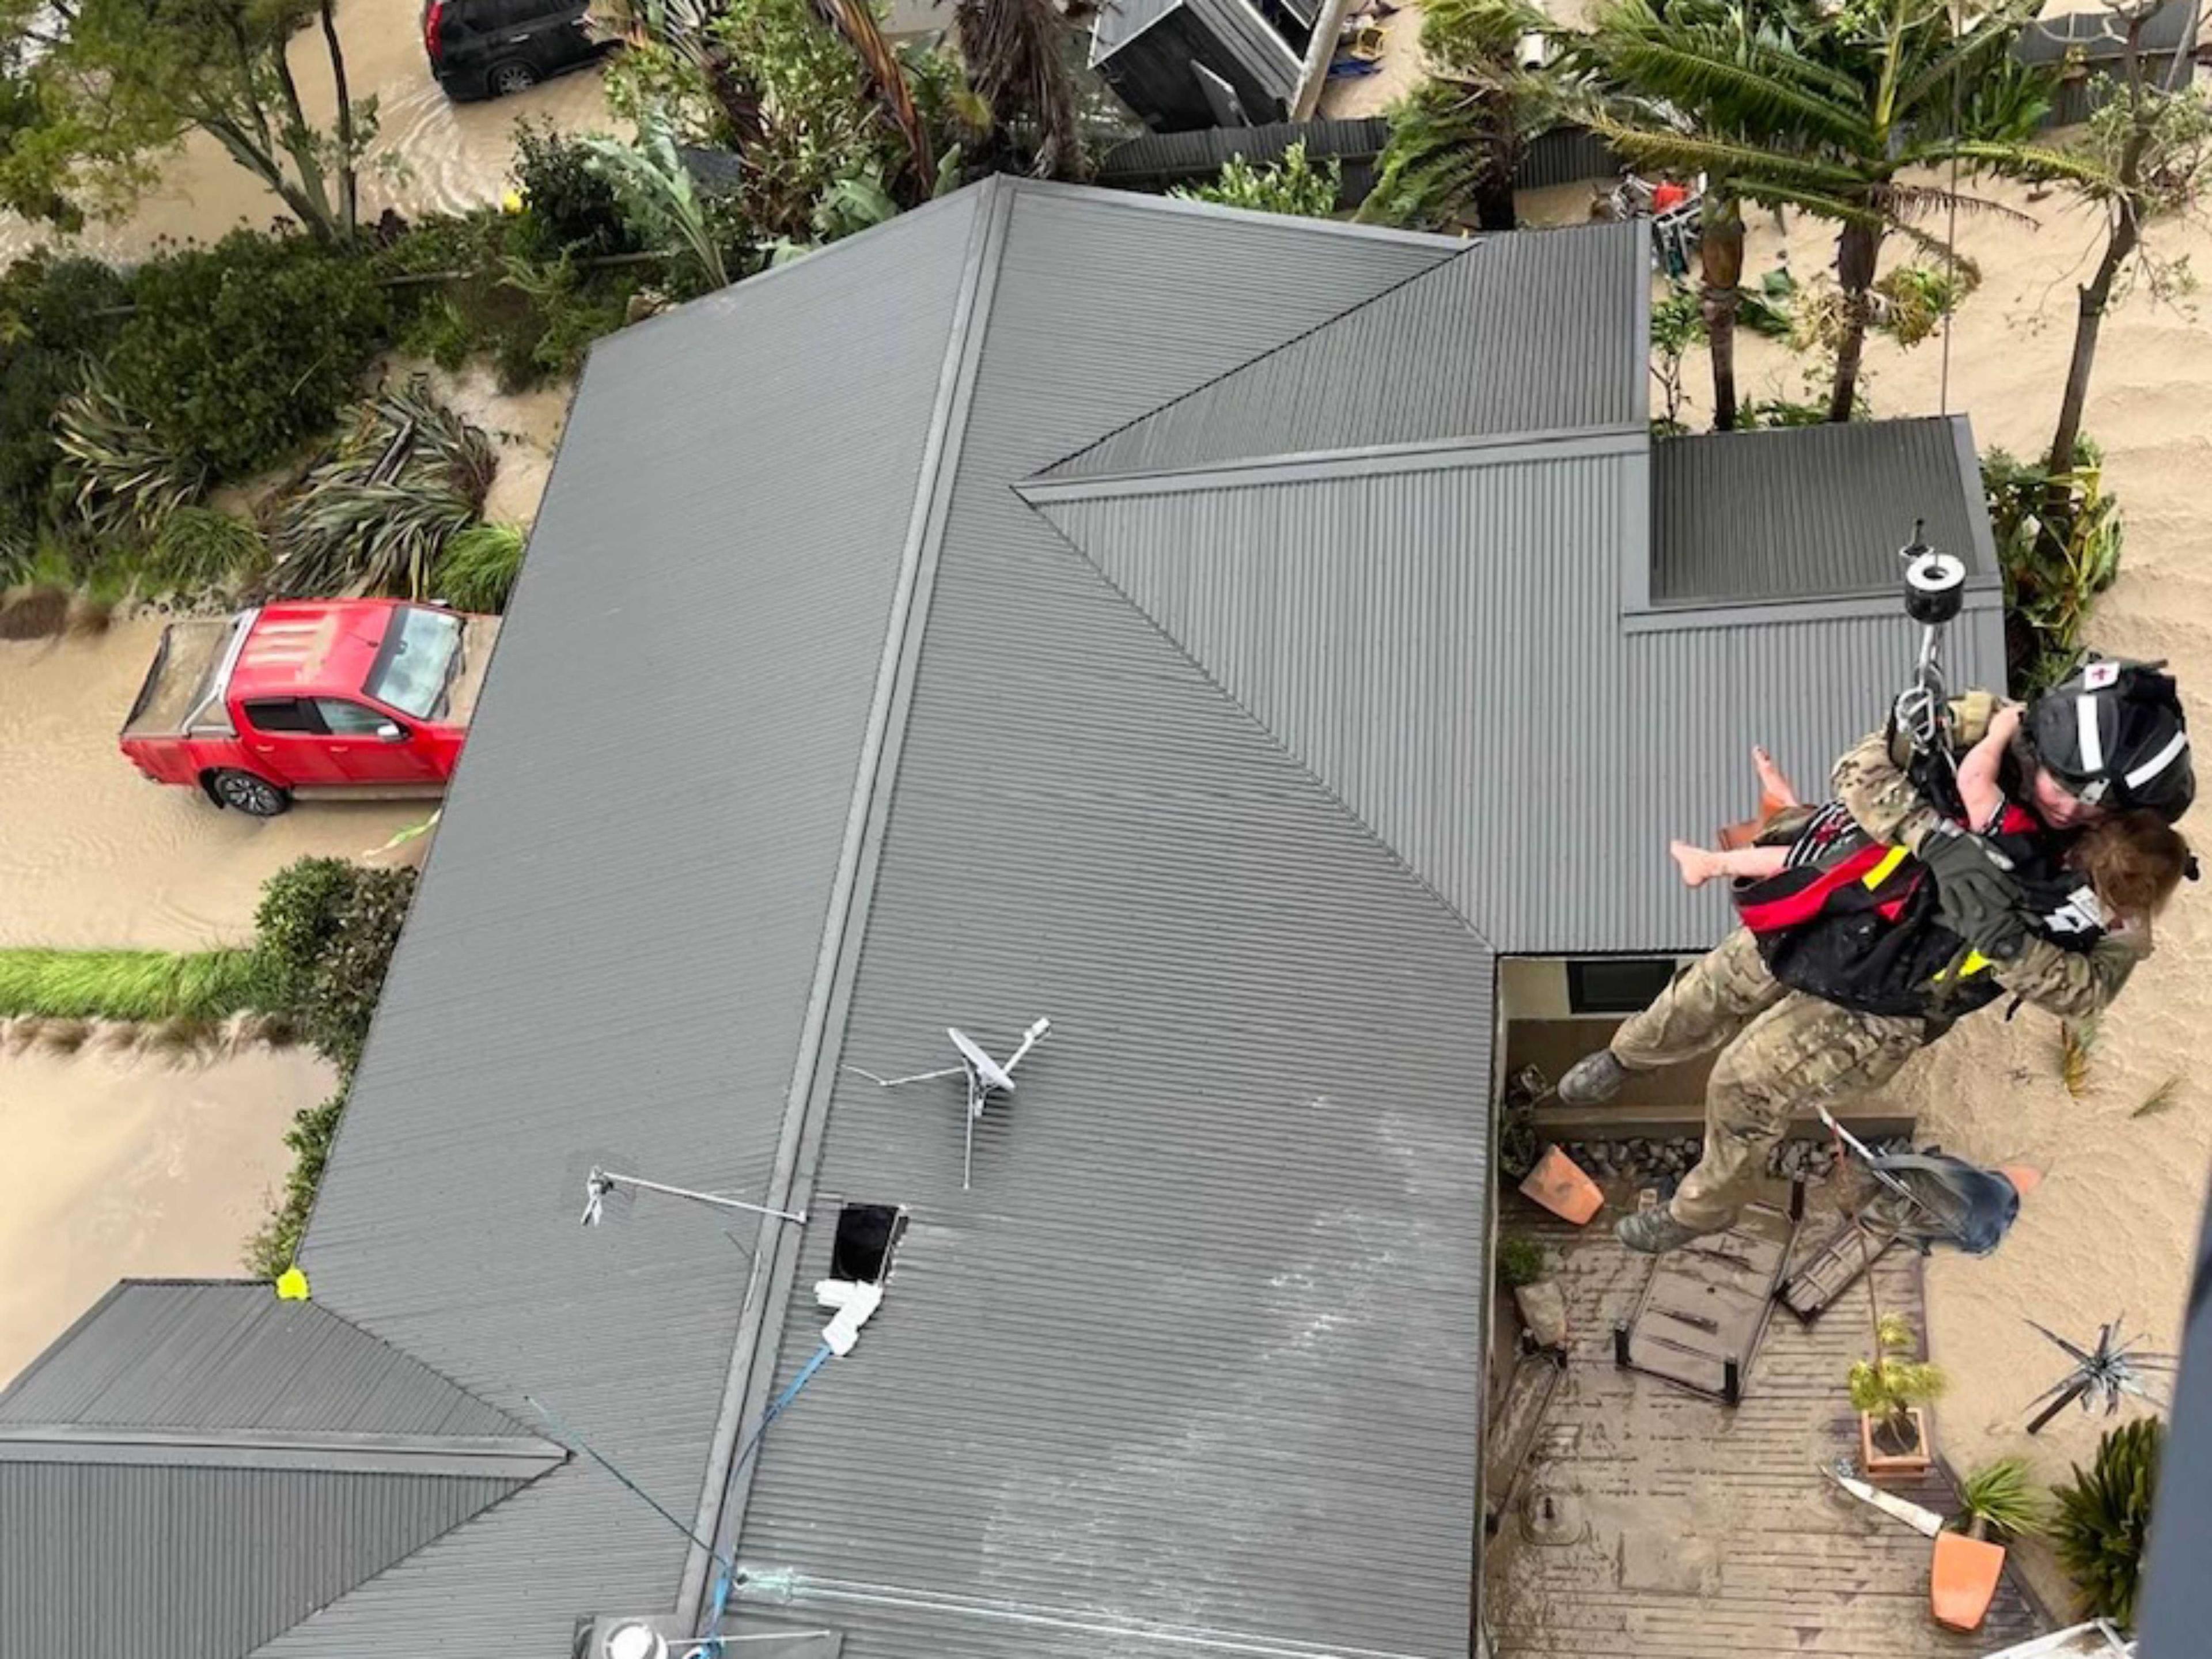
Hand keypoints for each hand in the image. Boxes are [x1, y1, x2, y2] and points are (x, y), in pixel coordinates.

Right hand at [1919, 827, 2028, 959]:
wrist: (1939, 843)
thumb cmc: (1966, 845)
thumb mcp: (1983, 845)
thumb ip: (1997, 856)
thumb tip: (2011, 867)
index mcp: (1980, 862)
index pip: (1999, 877)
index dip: (2010, 887)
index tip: (2019, 898)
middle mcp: (1968, 871)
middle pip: (1985, 885)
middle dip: (1997, 897)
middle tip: (2007, 906)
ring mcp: (1955, 878)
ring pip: (1965, 892)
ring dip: (1973, 904)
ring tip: (1980, 916)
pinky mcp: (1944, 883)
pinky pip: (1947, 896)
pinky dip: (1951, 907)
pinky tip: (1956, 917)